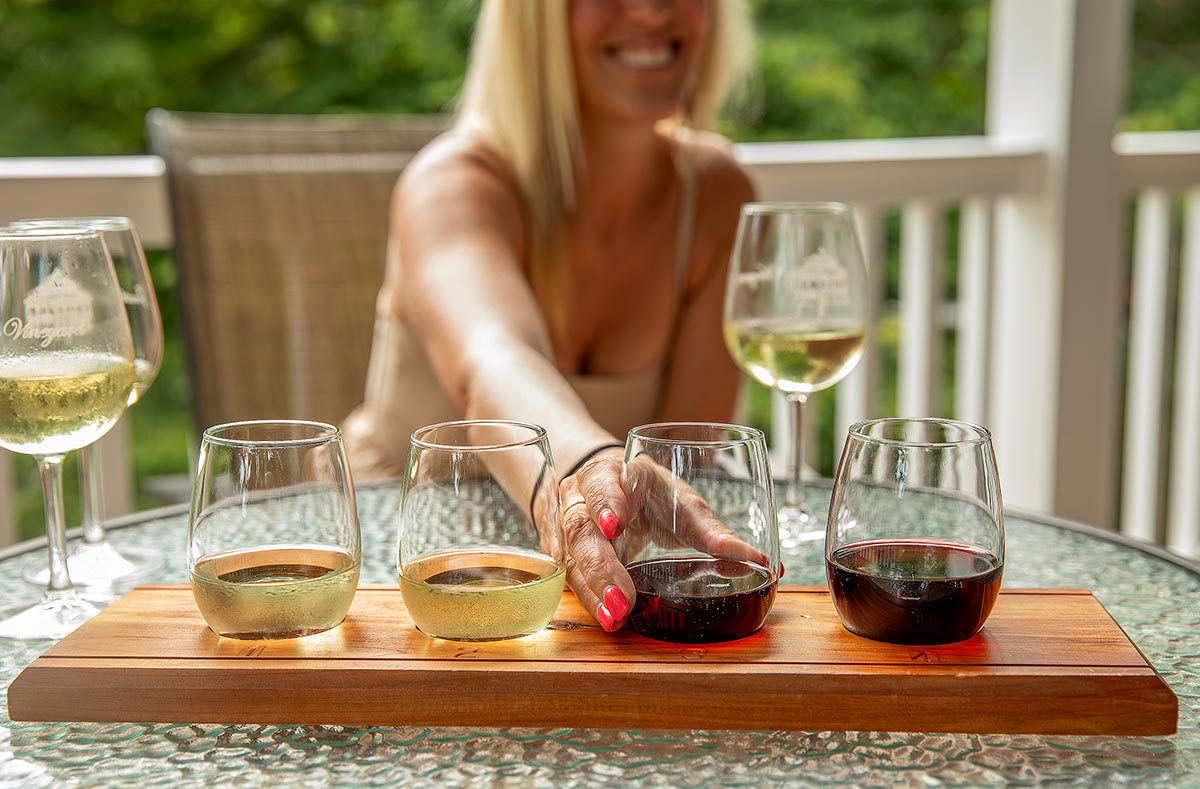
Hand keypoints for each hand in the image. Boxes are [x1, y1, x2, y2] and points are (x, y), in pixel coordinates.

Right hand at [556, 449, 769, 632]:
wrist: (604, 492)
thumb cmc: (647, 495)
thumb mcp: (680, 503)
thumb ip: (713, 532)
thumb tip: (760, 562)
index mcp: (611, 474)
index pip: (602, 483)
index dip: (606, 501)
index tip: (616, 524)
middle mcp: (579, 499)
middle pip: (582, 529)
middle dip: (601, 566)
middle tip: (622, 599)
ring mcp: (565, 529)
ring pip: (572, 558)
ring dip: (594, 591)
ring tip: (615, 619)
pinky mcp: (564, 556)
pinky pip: (572, 579)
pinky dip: (590, 601)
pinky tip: (607, 620)